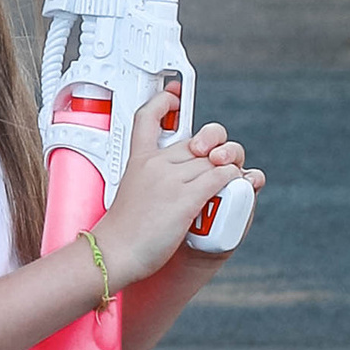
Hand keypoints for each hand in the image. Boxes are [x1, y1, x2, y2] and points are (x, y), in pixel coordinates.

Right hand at [97, 117, 262, 284]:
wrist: (113, 253)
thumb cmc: (123, 231)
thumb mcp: (132, 191)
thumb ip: (155, 177)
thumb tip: (185, 175)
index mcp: (139, 160)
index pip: (147, 117)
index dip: (162, 101)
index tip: (173, 96)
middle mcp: (156, 164)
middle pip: (199, 141)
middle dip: (218, 149)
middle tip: (221, 161)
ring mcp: (171, 179)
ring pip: (215, 160)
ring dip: (231, 170)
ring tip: (232, 184)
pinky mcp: (186, 199)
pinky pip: (221, 177)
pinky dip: (234, 179)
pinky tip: (235, 185)